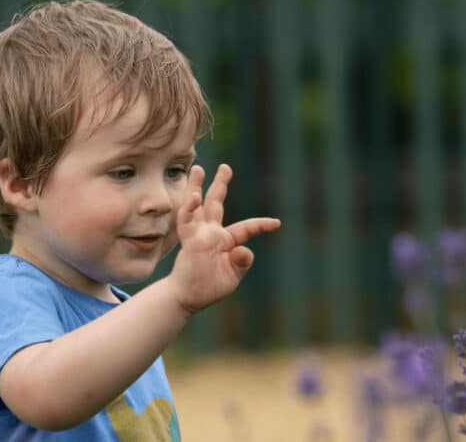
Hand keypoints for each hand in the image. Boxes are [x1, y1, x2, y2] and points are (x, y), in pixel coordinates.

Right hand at [168, 164, 280, 313]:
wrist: (188, 297)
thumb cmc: (210, 286)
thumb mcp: (232, 277)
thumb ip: (241, 263)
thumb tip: (245, 251)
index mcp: (227, 241)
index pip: (247, 228)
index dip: (261, 225)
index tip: (277, 223)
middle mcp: (212, 233)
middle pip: (216, 204)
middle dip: (220, 184)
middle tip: (225, 167)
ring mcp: (199, 235)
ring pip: (199, 206)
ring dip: (197, 188)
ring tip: (199, 169)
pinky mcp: (189, 240)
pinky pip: (188, 221)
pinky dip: (190, 208)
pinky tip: (195, 197)